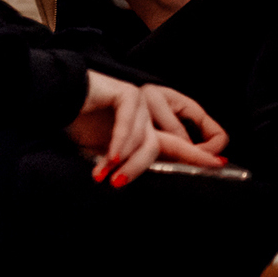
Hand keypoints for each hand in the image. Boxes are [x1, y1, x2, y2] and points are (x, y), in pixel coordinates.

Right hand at [68, 72, 225, 186]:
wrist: (57, 101)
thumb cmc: (80, 126)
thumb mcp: (106, 153)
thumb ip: (125, 163)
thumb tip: (131, 182)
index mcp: (146, 129)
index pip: (176, 145)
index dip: (198, 156)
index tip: (221, 164)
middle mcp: (148, 116)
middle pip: (169, 144)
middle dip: (188, 158)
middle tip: (206, 167)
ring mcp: (139, 103)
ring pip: (146, 140)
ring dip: (129, 164)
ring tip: (112, 180)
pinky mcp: (126, 94)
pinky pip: (130, 123)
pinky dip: (120, 143)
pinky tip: (112, 159)